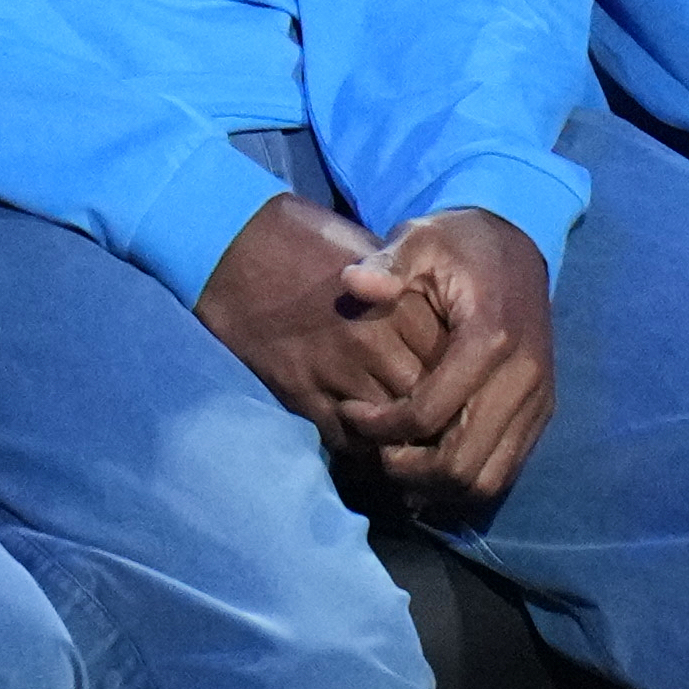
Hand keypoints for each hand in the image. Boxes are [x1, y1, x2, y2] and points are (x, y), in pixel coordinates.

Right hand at [195, 193, 438, 446]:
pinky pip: (341, 438)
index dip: (458, 386)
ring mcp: (332, 368)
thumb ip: (409, 300)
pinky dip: (357, 448)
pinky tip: (362, 440)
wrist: (230, 242)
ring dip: (398, 439)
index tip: (456, 391)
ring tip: (405, 444)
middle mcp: (372, 342)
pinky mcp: (296, 389)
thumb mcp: (372, 256)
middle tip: (437, 429)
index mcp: (398, 305)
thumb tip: (444, 339)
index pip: (452, 367)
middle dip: (433, 419)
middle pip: (426, 403)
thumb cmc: (304, 241)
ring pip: (387, 428)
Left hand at [339, 209, 555, 509]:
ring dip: (436, 483)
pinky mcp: (540, 413)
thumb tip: (355, 284)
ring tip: (392, 460)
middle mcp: (524, 380)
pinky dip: (462, 476)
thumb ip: (386, 265)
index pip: (433, 412)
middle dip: (409, 468)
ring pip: (490, 479)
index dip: (383, 426)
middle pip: (464, 462)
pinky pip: (505, 468)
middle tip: (369, 451)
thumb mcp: (418, 240)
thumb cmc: (457, 245)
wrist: (516, 247)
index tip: (348, 413)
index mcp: (491, 339)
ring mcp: (538, 402)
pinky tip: (422, 460)